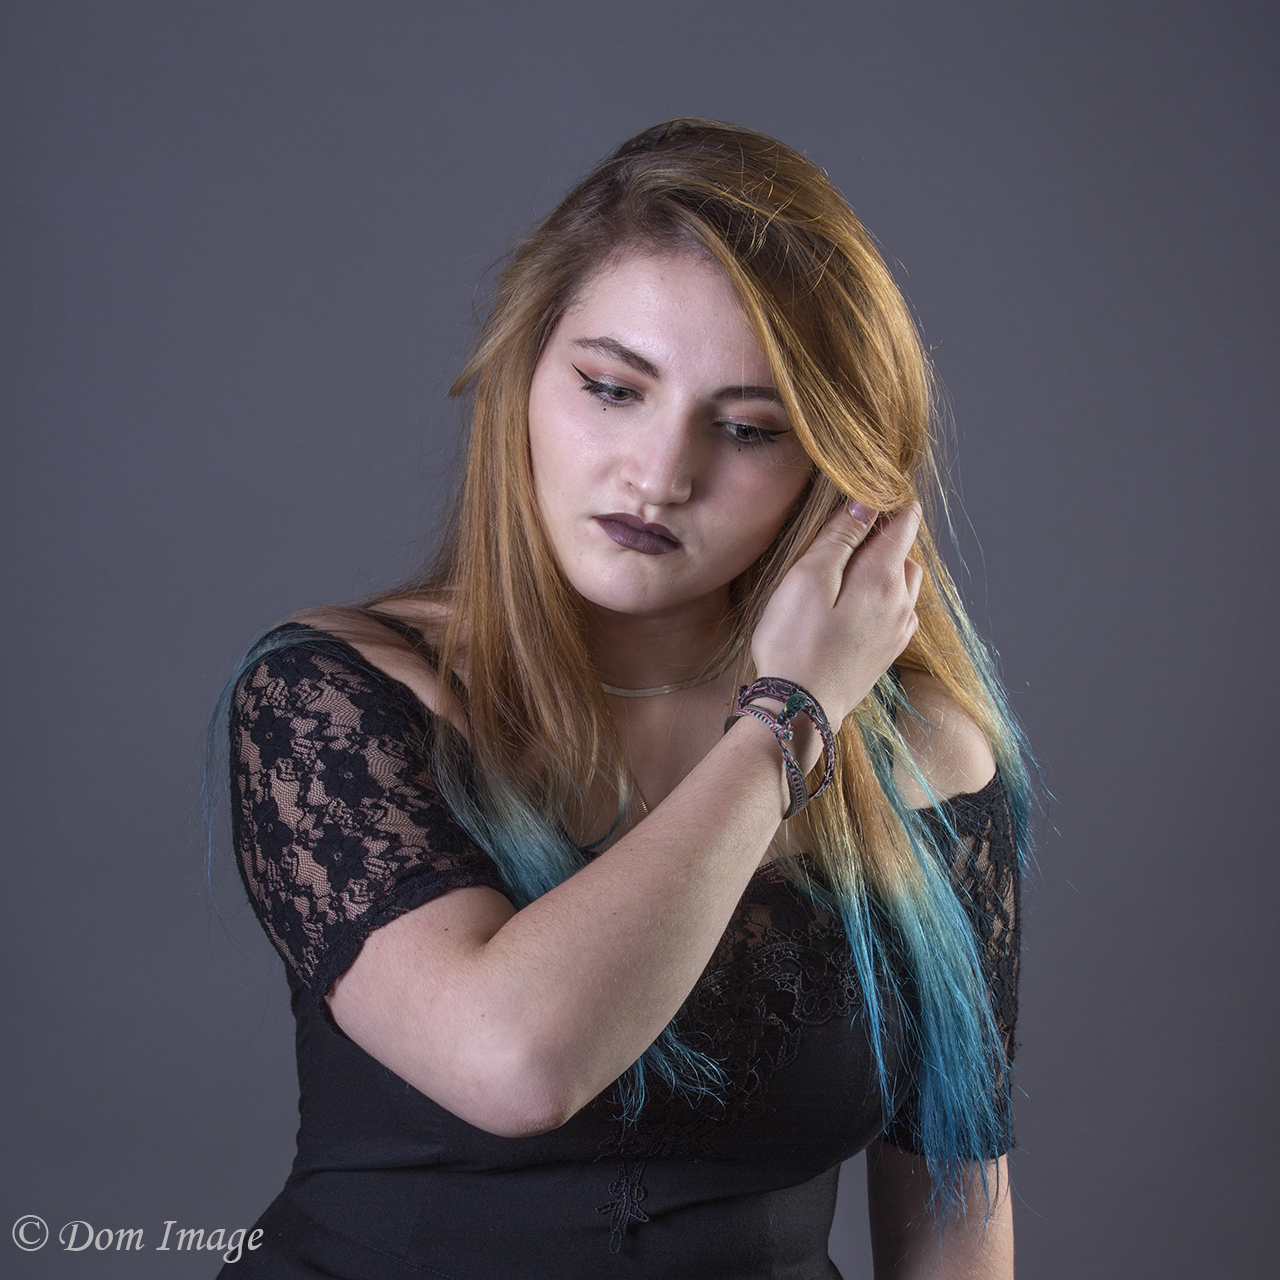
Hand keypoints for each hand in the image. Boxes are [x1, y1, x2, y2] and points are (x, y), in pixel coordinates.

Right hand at [750, 501, 922, 725]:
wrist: (799, 707)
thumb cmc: (794, 640)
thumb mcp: (808, 577)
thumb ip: (840, 537)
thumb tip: (867, 504)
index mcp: (882, 578)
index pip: (905, 525)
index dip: (892, 505)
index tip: (874, 495)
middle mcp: (901, 603)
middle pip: (906, 555)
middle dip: (885, 540)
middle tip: (848, 538)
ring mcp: (898, 631)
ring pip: (905, 585)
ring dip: (886, 571)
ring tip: (850, 574)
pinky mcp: (888, 653)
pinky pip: (898, 612)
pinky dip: (884, 599)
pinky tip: (856, 607)